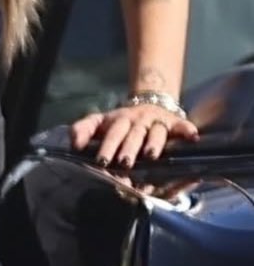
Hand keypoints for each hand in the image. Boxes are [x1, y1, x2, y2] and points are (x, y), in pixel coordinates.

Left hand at [70, 101, 198, 168]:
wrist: (149, 102)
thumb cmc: (121, 121)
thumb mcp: (99, 121)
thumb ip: (83, 129)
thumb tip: (73, 144)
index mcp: (119, 120)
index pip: (112, 133)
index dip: (108, 146)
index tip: (102, 161)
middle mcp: (139, 120)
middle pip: (133, 134)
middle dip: (129, 148)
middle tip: (124, 162)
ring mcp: (158, 121)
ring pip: (156, 132)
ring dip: (154, 143)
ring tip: (151, 155)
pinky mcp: (175, 122)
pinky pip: (182, 125)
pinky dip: (187, 129)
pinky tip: (192, 136)